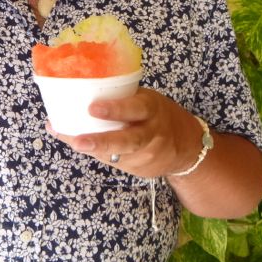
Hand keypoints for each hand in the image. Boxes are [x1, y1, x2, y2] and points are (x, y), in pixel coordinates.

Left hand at [46, 88, 200, 178]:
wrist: (188, 146)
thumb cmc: (157, 115)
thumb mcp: (146, 100)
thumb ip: (121, 98)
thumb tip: (78, 91)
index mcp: (152, 109)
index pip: (136, 108)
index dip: (116, 109)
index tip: (93, 108)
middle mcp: (152, 134)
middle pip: (128, 140)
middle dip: (102, 142)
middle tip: (78, 141)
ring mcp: (147, 155)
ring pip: (118, 156)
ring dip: (94, 150)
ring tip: (74, 143)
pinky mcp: (140, 170)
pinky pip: (116, 163)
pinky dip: (98, 154)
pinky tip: (84, 147)